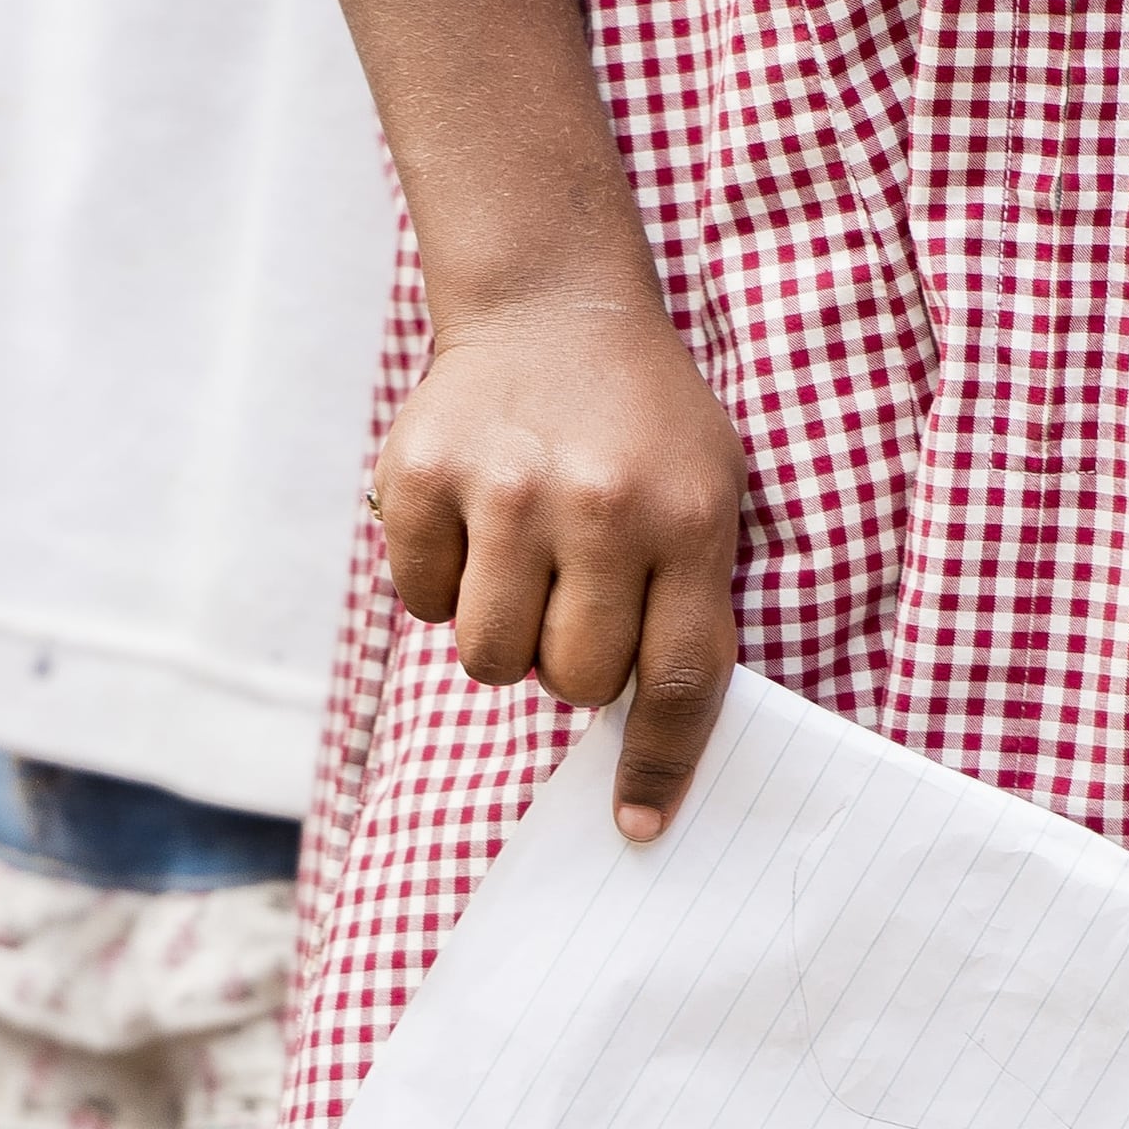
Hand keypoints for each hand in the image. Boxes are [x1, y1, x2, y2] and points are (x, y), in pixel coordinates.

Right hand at [372, 287, 748, 840]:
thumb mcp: (707, 492)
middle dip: (572, 664)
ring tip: (522, 568)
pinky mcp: (422, 475)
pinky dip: (443, 584)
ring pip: (490, 658)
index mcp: (686, 518)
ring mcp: (505, 489)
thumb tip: (651, 733)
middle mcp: (598, 505)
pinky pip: (422, 601)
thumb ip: (690, 602)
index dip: (657, 767)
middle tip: (574, 603)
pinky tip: (472, 526)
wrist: (552, 305)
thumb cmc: (640, 422)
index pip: (679, 681)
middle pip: (575, 681)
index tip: (637, 823)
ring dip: (504, 635)